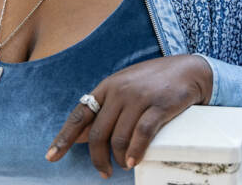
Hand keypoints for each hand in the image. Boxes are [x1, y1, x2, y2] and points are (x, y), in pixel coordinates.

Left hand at [45, 54, 212, 177]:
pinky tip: (133, 161)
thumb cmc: (155, 82)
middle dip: (98, 158)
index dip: (64, 137)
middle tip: (104, 172)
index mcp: (108, 86)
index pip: (80, 113)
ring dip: (118, 158)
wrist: (190, 70)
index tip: (51, 156)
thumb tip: (80, 136)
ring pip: (118, 137)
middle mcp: (120, 90)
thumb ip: (105, 108)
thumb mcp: (126, 87)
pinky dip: (135, 151)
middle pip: (98, 132)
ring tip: (124, 165)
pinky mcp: (159, 105)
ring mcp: (139, 97)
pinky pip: (142, 133)